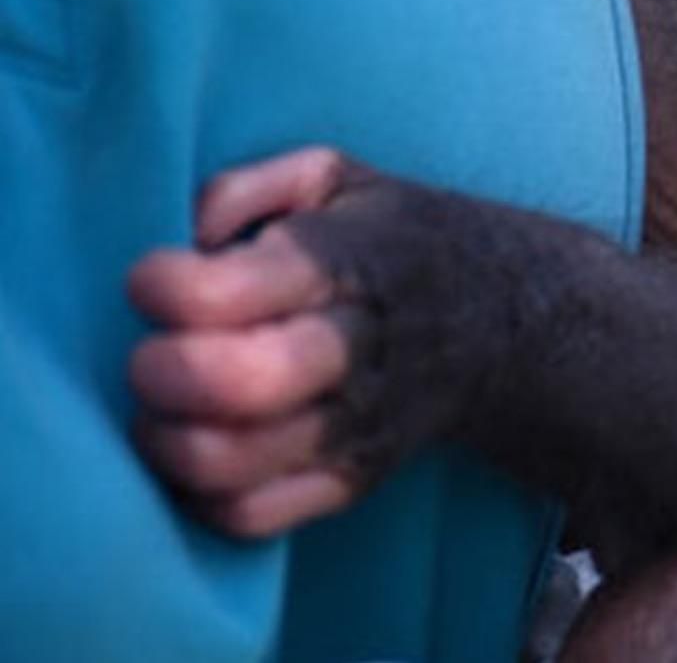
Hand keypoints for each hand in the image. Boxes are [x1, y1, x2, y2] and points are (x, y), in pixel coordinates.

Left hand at [125, 147, 384, 536]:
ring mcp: (359, 422)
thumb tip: (184, 241)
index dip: (163, 286)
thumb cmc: (389, 242)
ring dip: (167, 439)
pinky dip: (199, 495)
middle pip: (238, 381)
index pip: (228, 290)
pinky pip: (253, 515)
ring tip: (164, 409)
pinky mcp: (354, 477)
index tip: (154, 278)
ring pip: (232, 460)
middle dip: (162, 370)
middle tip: (154, 353)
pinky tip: (200, 449)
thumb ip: (244, 189)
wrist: (504, 320)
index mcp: (349, 261)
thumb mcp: (335, 179)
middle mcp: (358, 346)